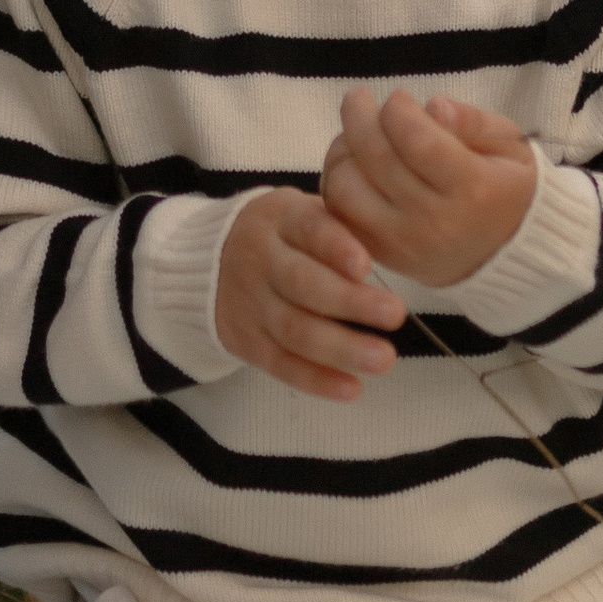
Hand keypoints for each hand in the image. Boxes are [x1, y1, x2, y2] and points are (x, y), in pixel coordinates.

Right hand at [214, 187, 404, 402]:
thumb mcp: (301, 214)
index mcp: (280, 219)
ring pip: (294, 329)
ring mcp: (251, 303)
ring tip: (384, 358)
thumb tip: (388, 256)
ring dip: (341, 348)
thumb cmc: (282, 238)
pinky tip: (351, 387)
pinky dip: (316, 379)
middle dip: (350, 302)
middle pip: (302, 283)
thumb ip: (339, 231)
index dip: (336, 247)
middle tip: (395, 314)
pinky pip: (281, 364)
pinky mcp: (245, 341)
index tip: (366, 266)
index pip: (308, 229)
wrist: (207, 262)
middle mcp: (260, 259)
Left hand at [321, 89, 537, 289]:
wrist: (507, 255)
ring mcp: (404, 244)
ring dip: (342, 153)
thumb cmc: (508, 188)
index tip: (400, 98)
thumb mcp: (510, 146)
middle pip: (375, 160)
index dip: (398, 110)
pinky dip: (338, 184)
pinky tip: (354, 165)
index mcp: (474, 189)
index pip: (418, 141)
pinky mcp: (383, 256)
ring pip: (346, 190)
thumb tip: (433, 106)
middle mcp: (435, 222)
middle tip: (360, 99)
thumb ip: (474, 122)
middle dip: (359, 117)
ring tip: (356, 136)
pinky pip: (340, 216)